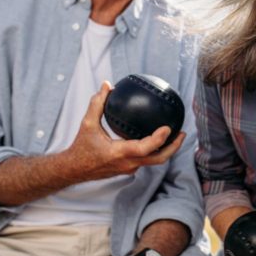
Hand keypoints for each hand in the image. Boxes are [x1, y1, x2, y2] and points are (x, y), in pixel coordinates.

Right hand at [65, 81, 185, 181]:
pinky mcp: (129, 168)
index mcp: (119, 153)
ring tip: (176, 134)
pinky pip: (147, 159)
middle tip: (182, 133)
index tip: (168, 128)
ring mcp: (130, 168)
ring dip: (166, 149)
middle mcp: (128, 163)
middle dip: (173, 147)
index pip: (144, 148)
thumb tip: (107, 85)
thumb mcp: (87, 124)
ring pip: (154, 161)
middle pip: (158, 159)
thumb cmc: (80, 147)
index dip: (159, 139)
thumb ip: (97, 103)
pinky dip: (155, 150)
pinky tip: (158, 137)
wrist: (74, 170)